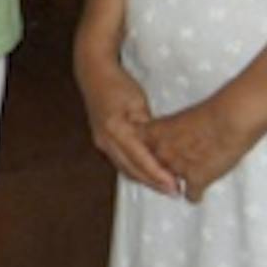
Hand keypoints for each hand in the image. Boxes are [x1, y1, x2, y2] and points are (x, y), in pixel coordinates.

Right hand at [76, 51, 183, 198]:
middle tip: (174, 191)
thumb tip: (160, 147)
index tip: (174, 185)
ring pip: (125, 169)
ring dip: (144, 180)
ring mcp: (102, 144)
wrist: (93, 75)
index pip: (140, 158)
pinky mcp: (103, 143)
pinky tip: (149, 175)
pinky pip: (121, 163)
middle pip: (132, 170)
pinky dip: (136, 171)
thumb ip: (147, 126)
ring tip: (165, 187)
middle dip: (153, 183)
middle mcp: (106, 141)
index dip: (158, 174)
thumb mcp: (138, 102)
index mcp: (116, 130)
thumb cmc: (118, 85)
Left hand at [141, 97, 252, 201]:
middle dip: (165, 169)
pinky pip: (191, 196)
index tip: (155, 154)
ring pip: (171, 185)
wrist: (233, 118)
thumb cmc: (213, 111)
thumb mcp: (182, 117)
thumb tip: (173, 140)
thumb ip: (171, 131)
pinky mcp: (196, 180)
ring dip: (181, 180)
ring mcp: (178, 168)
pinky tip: (201, 188)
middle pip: (154, 169)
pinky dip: (197, 193)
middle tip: (181, 163)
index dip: (147, 152)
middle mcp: (162, 152)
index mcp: (156, 132)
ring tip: (194, 172)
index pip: (138, 148)